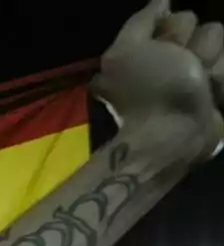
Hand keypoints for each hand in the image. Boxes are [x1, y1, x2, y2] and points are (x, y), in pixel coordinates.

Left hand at [94, 0, 223, 161]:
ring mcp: (201, 76)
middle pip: (208, 30)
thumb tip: (161, 0)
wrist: (173, 136)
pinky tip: (212, 97)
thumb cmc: (150, 90)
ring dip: (213, 67)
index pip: (180, 17)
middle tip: (183, 71)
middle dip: (197, 49)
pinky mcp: (219, 91)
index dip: (175, 32)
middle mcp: (176, 59)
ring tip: (200, 88)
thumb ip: (142, 21)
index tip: (164, 49)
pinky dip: (222, 82)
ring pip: (222, 48)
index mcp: (151, 48)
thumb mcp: (128, 50)